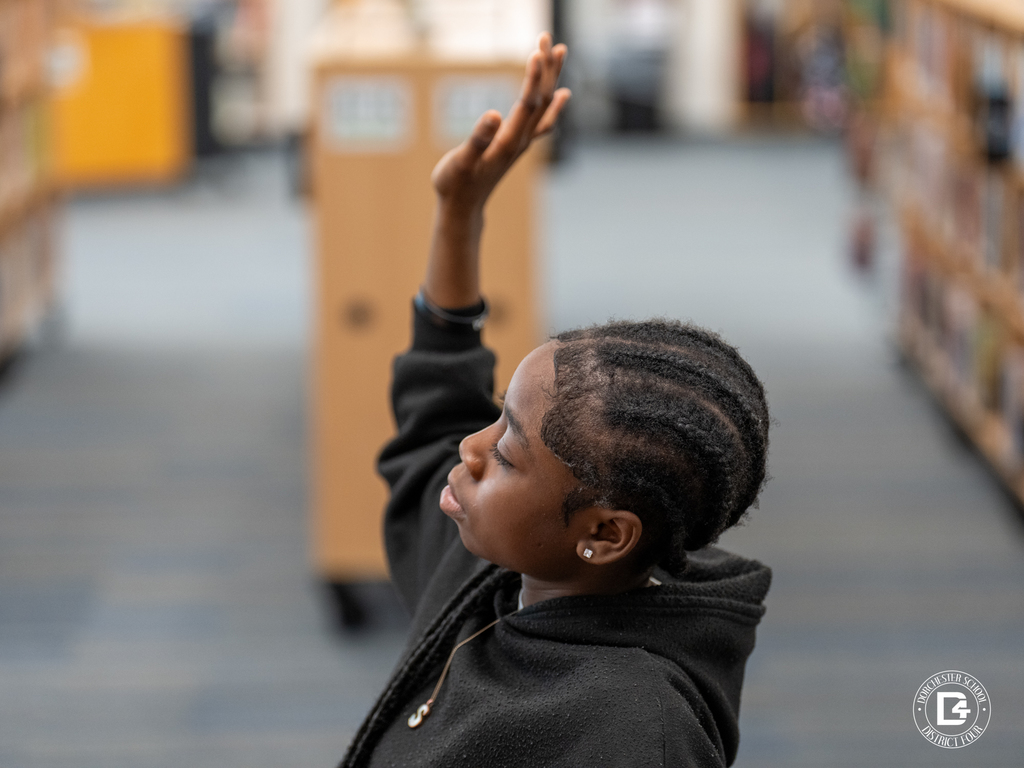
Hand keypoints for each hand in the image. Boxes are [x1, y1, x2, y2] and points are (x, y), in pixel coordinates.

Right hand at [431, 33, 569, 213]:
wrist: (464, 209)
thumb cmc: (456, 185)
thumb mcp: (461, 161)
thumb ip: (478, 139)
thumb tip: (494, 114)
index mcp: (509, 141)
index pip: (528, 103)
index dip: (534, 77)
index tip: (537, 50)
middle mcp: (521, 140)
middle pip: (542, 99)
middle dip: (546, 67)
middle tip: (548, 36)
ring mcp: (522, 143)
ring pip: (544, 106)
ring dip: (552, 78)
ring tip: (561, 52)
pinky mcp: (517, 146)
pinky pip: (543, 121)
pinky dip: (554, 104)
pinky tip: (562, 94)